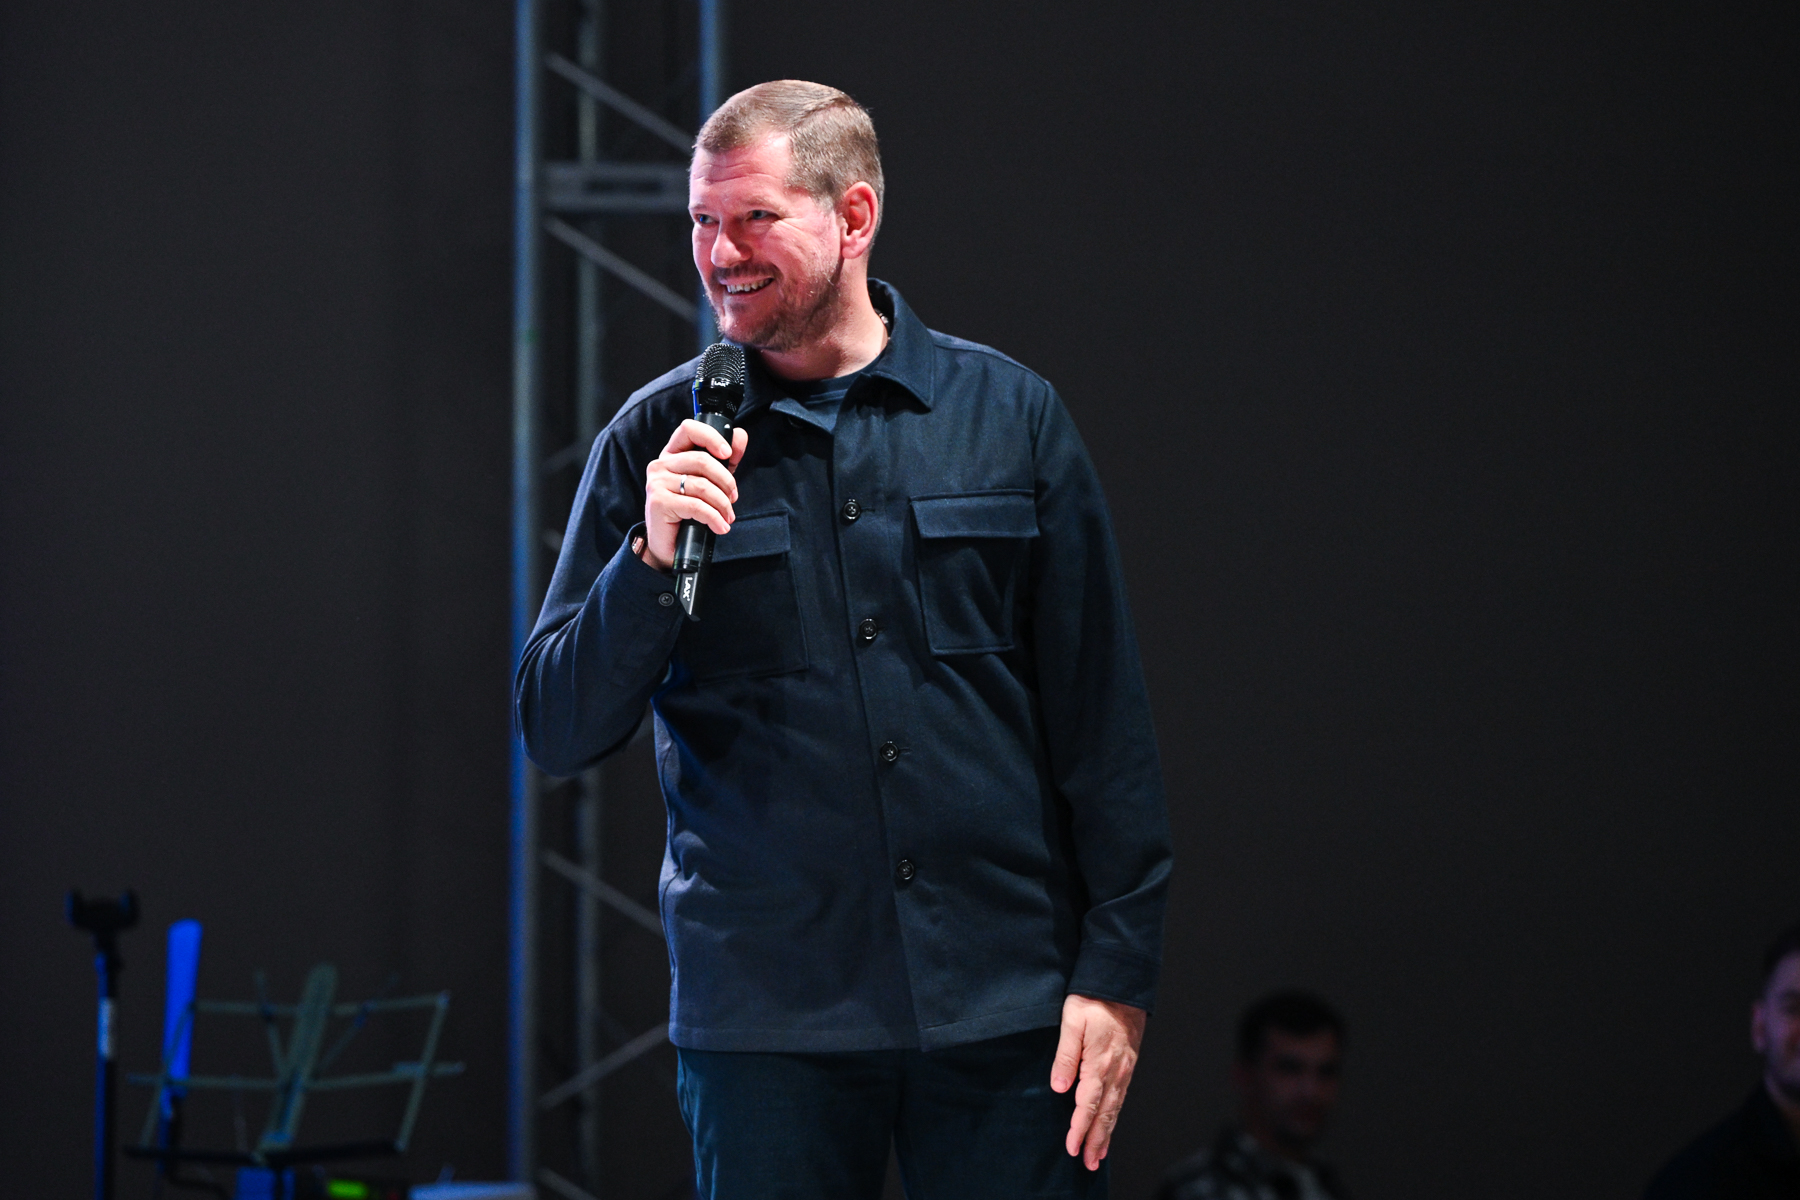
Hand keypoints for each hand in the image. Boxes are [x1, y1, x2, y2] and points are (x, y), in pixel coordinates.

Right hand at [641, 419, 748, 570]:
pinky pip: (696, 506)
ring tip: (727, 516)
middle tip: (733, 498)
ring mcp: (657, 483)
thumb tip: (740, 436)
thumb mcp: (710, 481)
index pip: (689, 429)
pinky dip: (714, 518)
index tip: (727, 454)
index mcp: (672, 454)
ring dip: (722, 504)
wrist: (669, 545)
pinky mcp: (659, 503)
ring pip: (702, 486)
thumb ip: (725, 460)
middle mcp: (661, 464)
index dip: (711, 437)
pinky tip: (720, 526)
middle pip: (702, 461)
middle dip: (726, 481)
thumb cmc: (688, 511)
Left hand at [1051, 993, 1145, 1170]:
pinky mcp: (1128, 1062)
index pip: (1087, 1104)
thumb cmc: (1093, 997)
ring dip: (1107, 1132)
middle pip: (1105, 1113)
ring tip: (1100, 1153)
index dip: (1080, 1129)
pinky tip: (1111, 1121)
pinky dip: (1116, 1114)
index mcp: (1099, 1062)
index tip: (1072, 1148)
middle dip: (1097, 1140)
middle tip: (1090, 1163)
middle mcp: (1115, 1069)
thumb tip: (1059, 1088)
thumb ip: (1065, 1055)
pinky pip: (1122, 1095)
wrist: (1122, 980)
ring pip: (1116, 1107)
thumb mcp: (1072, 1021)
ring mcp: (1125, 1067)